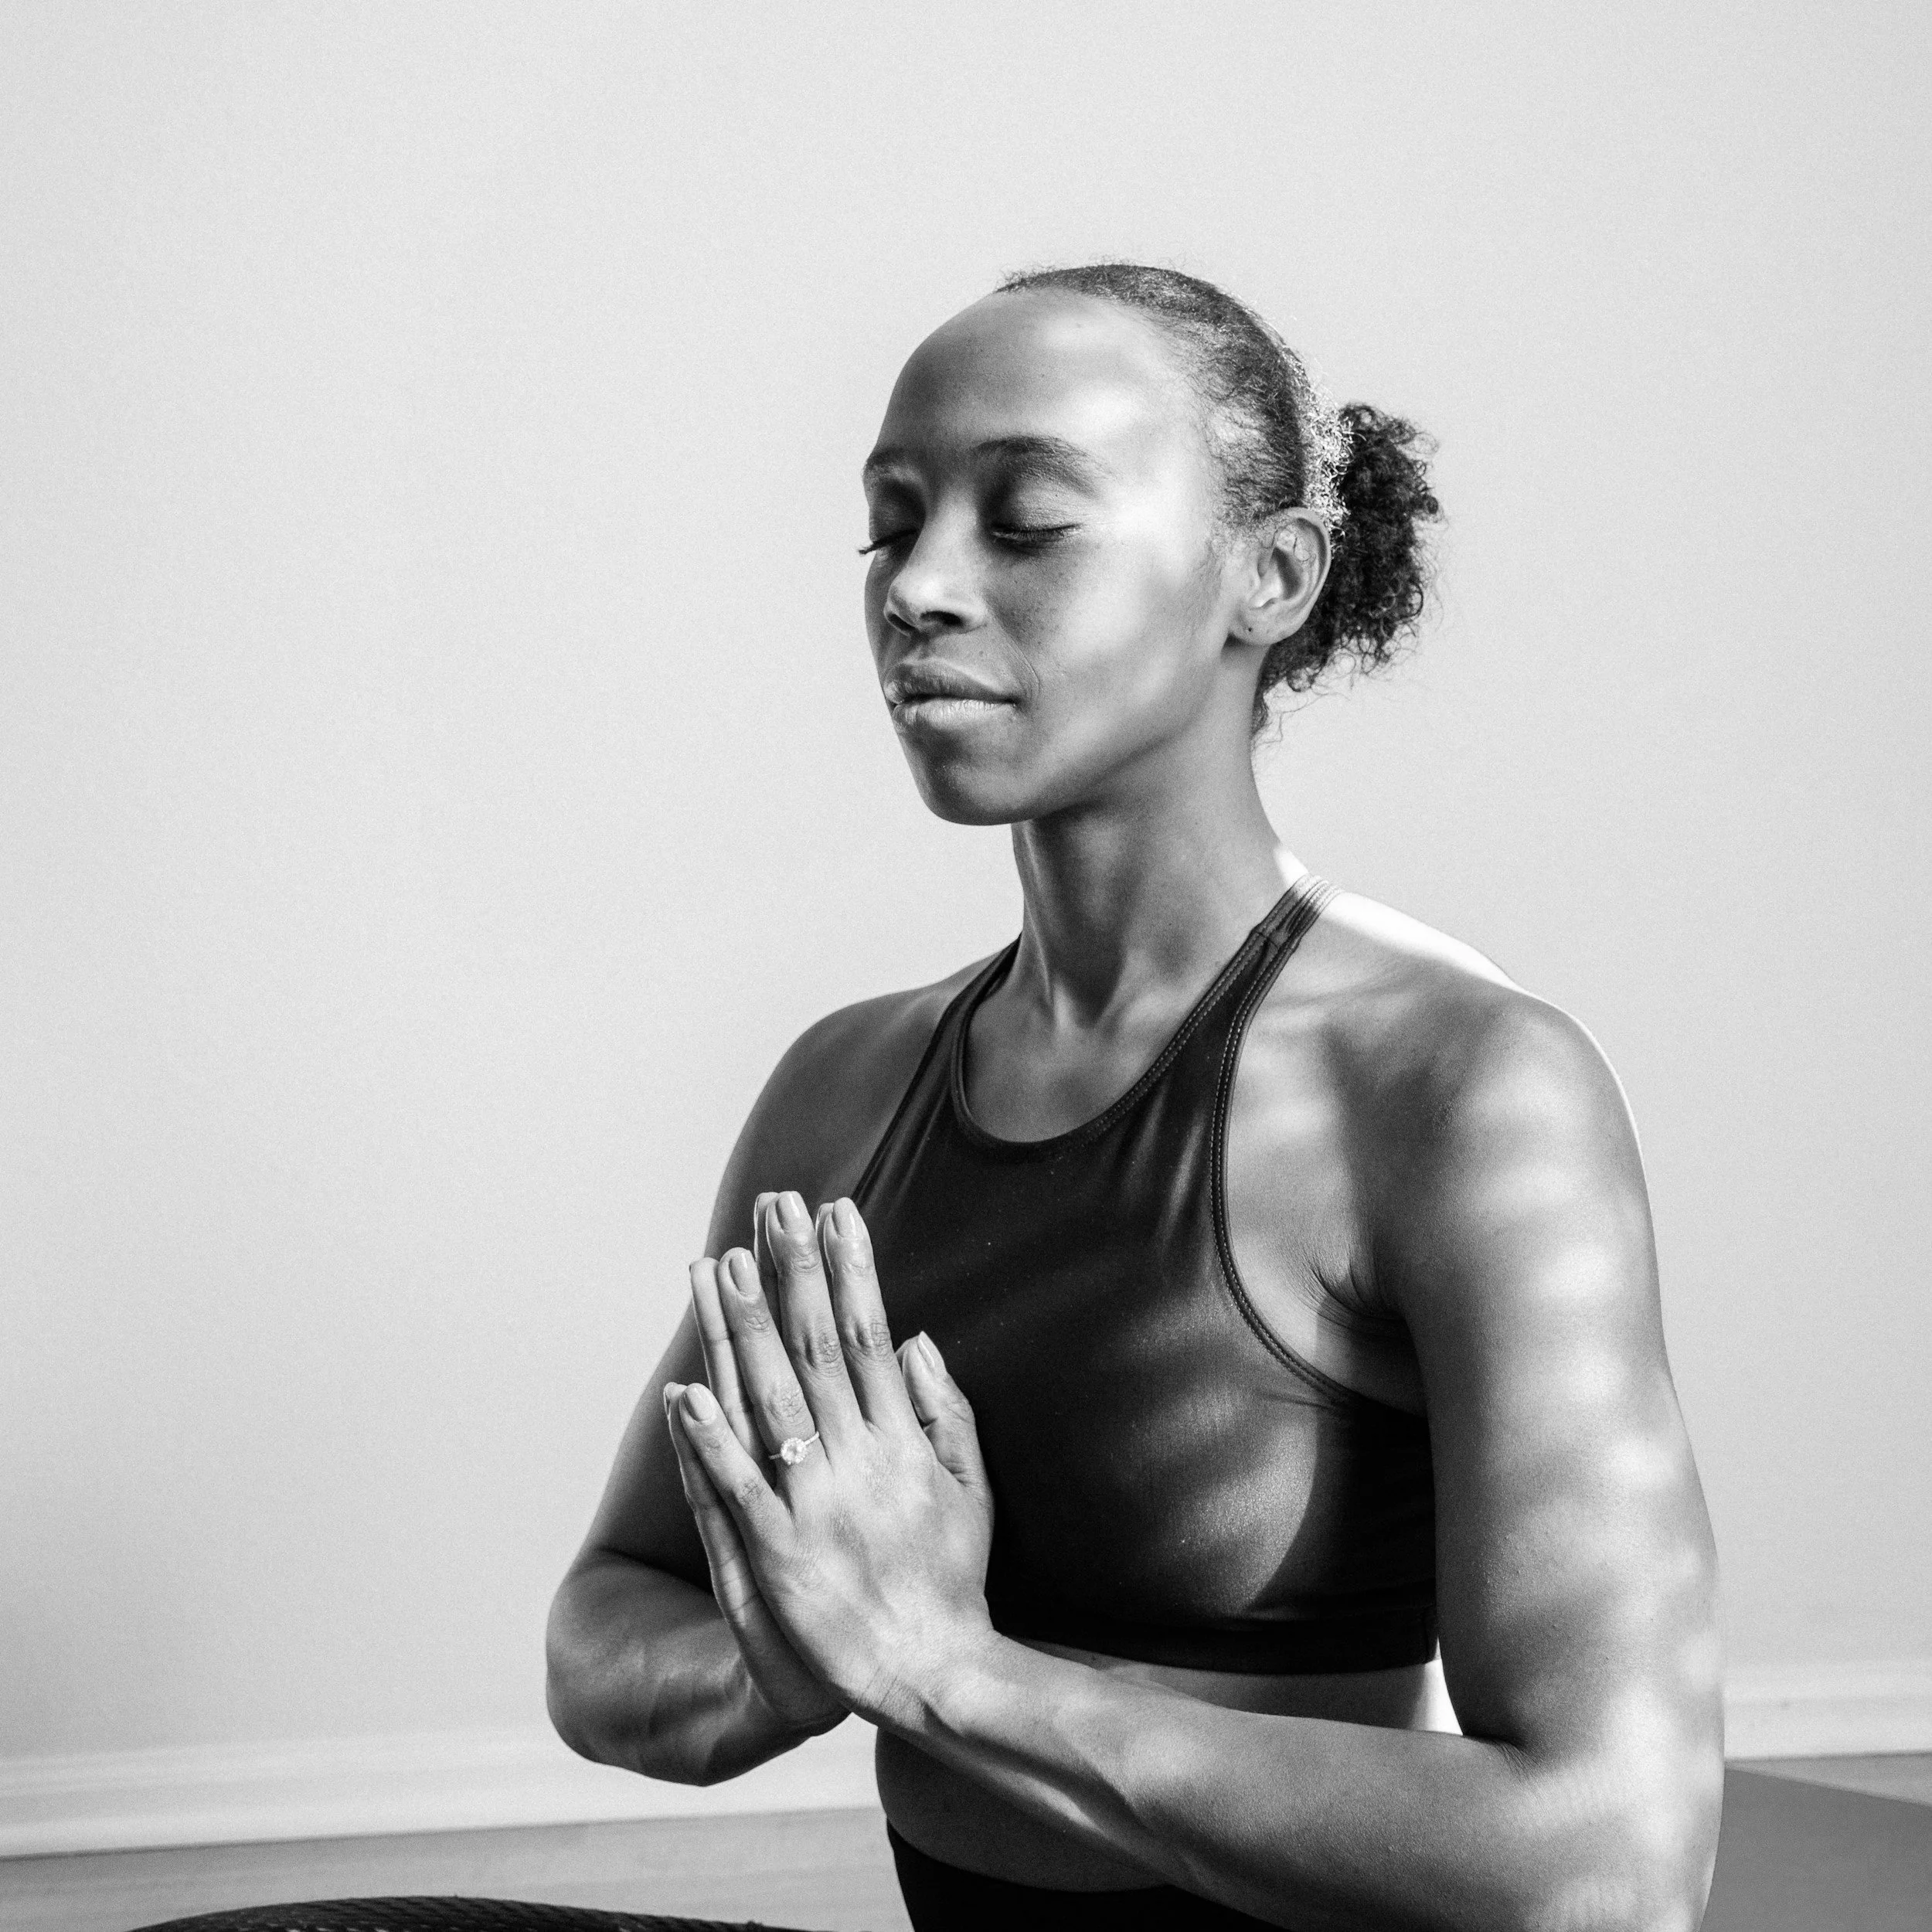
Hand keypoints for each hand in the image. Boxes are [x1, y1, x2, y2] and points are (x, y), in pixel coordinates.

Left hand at [670, 1191, 995, 1730]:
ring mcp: (816, 1506)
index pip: (869, 1335)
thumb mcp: (972, 1487)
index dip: (849, 1270)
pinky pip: (737, 1489)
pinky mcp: (779, 1555)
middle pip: (815, 1350)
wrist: (933, 1672)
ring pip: (770, 1402)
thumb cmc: (950, 1580)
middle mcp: (859, 1461)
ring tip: (721, 1265)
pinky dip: (710, 1440)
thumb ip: (947, 1410)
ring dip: (743, 1330)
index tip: (833, 1212)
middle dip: (792, 1272)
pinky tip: (685, 1389)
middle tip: (772, 1208)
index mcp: (903, 1440)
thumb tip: (916, 1338)